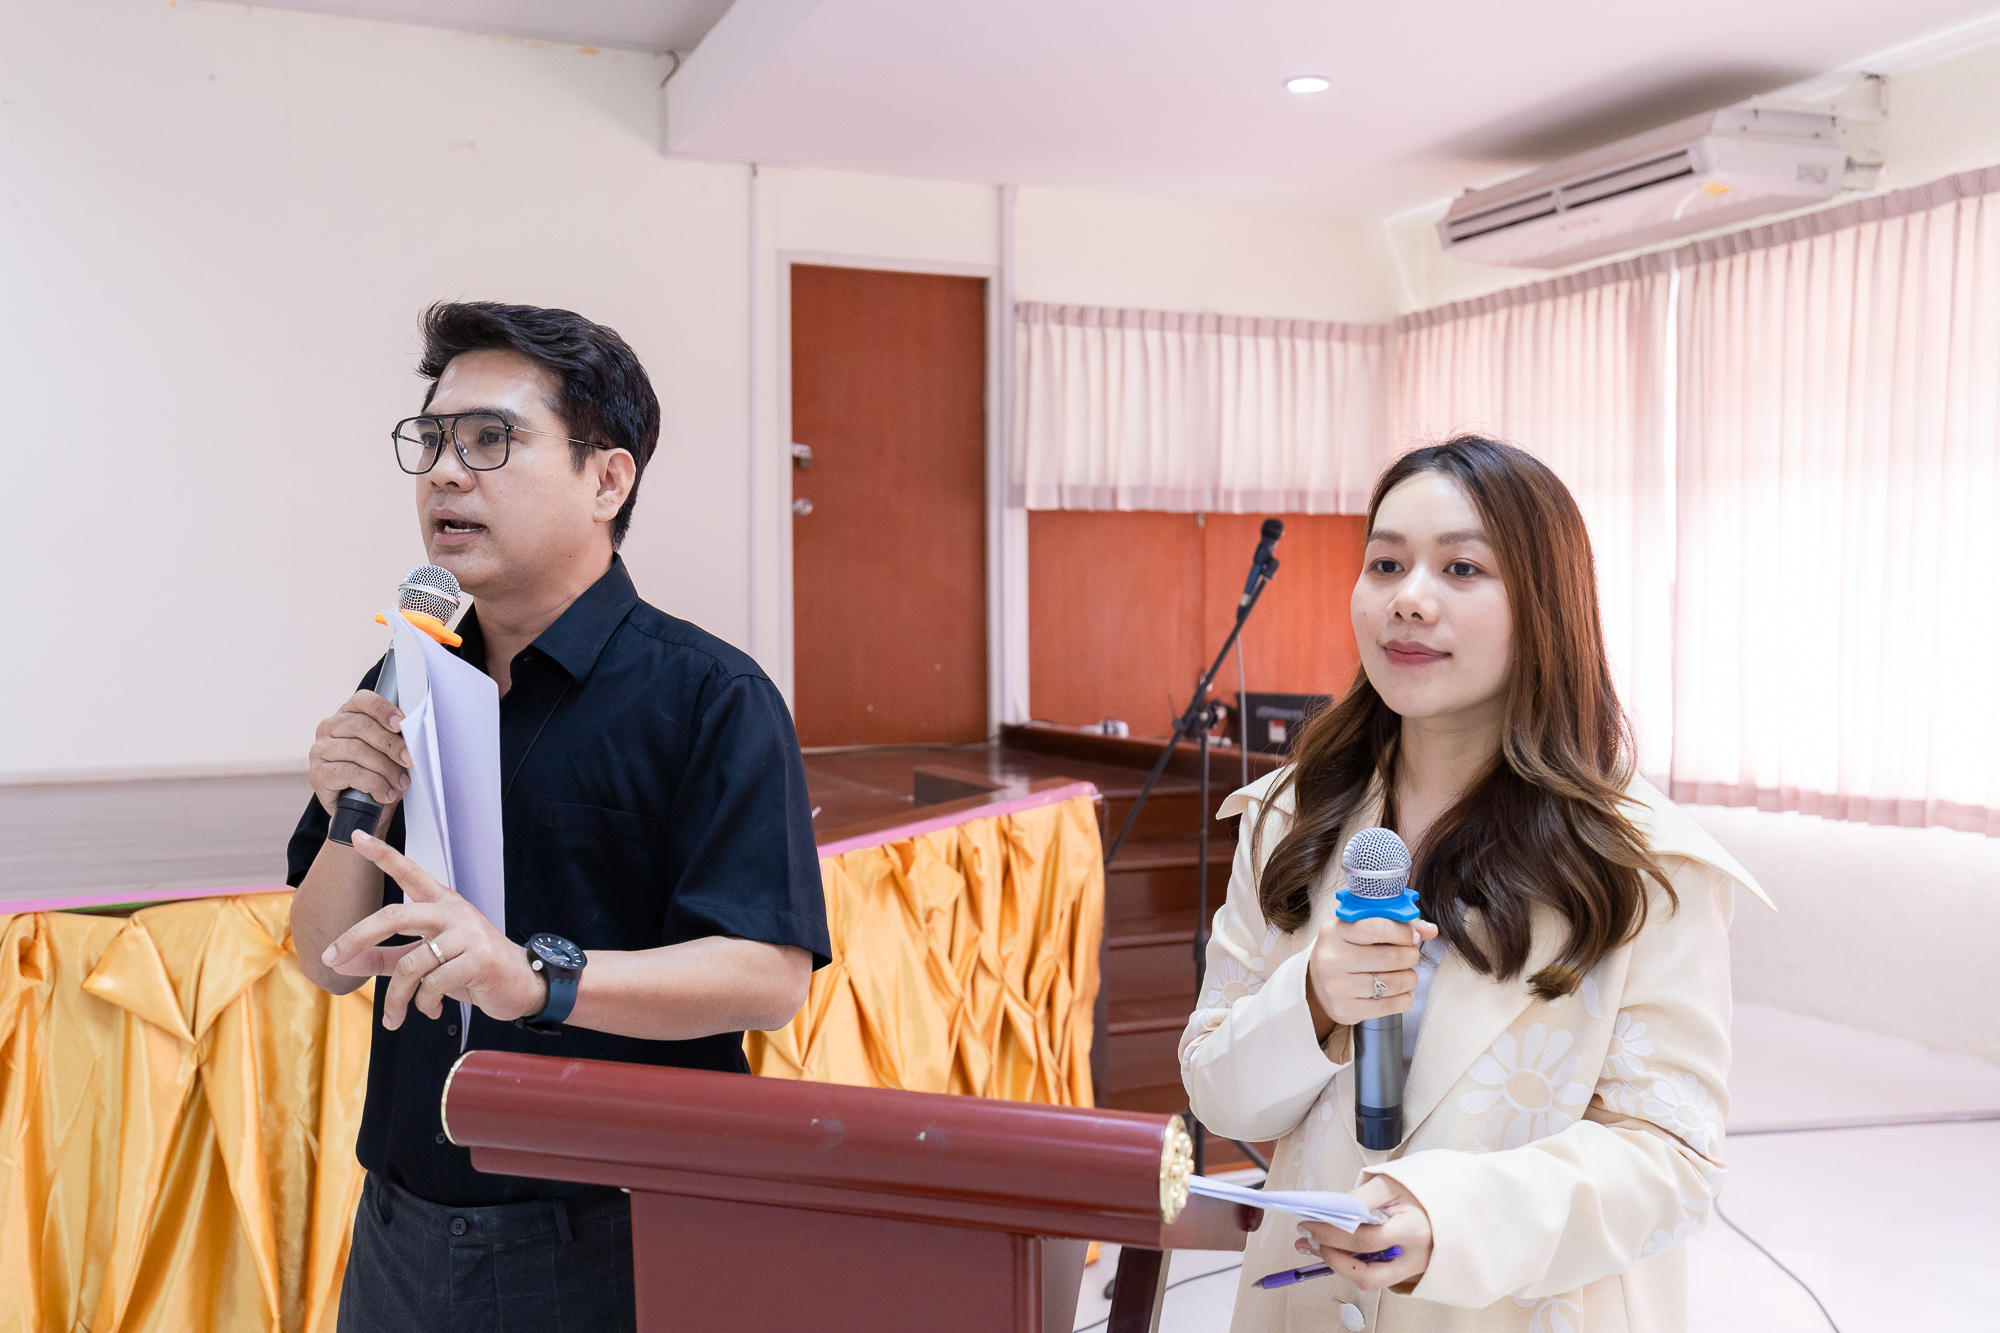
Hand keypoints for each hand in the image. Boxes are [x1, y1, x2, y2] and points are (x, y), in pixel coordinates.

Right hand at [308, 689, 410, 819]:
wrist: (359, 809)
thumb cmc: (376, 772)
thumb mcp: (388, 752)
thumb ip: (397, 739)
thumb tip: (414, 736)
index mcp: (348, 713)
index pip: (363, 701)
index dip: (383, 710)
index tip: (401, 724)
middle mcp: (329, 727)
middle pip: (362, 726)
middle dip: (391, 744)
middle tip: (410, 760)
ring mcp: (320, 750)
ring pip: (358, 751)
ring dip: (386, 769)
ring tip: (401, 783)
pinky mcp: (318, 774)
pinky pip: (350, 773)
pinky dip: (374, 784)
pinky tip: (385, 793)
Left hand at [321, 830, 546, 1029]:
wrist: (521, 985)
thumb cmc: (471, 967)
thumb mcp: (427, 959)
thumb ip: (385, 957)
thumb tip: (343, 962)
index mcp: (442, 904)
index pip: (410, 872)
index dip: (383, 854)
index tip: (358, 836)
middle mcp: (453, 911)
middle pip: (394, 915)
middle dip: (357, 936)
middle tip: (332, 957)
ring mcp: (468, 933)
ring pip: (409, 963)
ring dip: (395, 997)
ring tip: (395, 1015)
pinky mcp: (479, 959)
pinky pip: (432, 985)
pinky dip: (423, 1004)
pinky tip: (431, 1010)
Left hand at [1297, 1174, 1432, 1293]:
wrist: (1448, 1199)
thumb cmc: (1418, 1190)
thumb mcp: (1388, 1183)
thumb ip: (1358, 1198)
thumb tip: (1326, 1213)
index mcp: (1413, 1229)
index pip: (1364, 1240)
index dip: (1331, 1235)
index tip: (1309, 1226)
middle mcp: (1416, 1257)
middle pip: (1367, 1274)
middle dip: (1332, 1259)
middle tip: (1311, 1242)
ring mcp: (1414, 1269)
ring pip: (1371, 1282)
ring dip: (1340, 1267)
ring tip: (1319, 1248)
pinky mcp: (1409, 1274)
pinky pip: (1377, 1278)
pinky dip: (1354, 1267)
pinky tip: (1339, 1252)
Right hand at [1306, 913, 1439, 1032]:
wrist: (1316, 983)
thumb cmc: (1345, 950)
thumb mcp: (1360, 929)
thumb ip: (1395, 924)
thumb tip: (1431, 930)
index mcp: (1334, 932)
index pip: (1378, 928)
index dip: (1404, 932)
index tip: (1413, 936)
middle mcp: (1332, 959)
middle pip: (1390, 957)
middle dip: (1411, 955)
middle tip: (1411, 955)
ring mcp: (1337, 987)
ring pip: (1394, 983)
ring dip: (1411, 978)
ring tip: (1407, 974)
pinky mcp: (1345, 1010)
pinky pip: (1392, 1005)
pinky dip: (1405, 997)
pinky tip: (1401, 991)